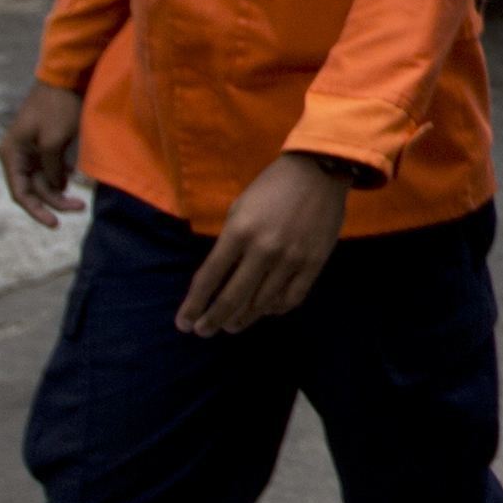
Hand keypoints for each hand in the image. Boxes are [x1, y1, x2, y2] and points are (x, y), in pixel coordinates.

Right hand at [0, 81, 86, 226]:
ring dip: (60, 191)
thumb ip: (51, 170)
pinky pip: (49, 169)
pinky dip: (61, 177)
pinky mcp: (43, 145)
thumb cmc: (58, 107)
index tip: (55, 224)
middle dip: (54, 201)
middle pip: (33, 190)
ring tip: (81, 199)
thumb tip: (55, 188)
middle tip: (80, 207)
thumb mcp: (54, 141)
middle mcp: (16, 154)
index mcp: (11, 154)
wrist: (66, 76)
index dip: (36, 211)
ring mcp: (29, 150)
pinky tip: (74, 177)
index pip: (20, 193)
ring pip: (43, 181)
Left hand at [182, 154, 350, 334]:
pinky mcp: (314, 263)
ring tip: (231, 326)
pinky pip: (291, 298)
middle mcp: (264, 250)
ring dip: (242, 319)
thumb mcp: (239, 209)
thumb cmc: (271, 188)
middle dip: (213, 320)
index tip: (184, 323)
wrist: (318, 170)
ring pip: (261, 304)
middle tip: (203, 331)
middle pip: (232, 299)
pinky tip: (264, 311)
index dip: (194, 305)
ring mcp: (291, 259)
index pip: (209, 278)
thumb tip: (217, 281)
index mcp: (240, 232)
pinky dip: (274, 309)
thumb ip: (228, 244)